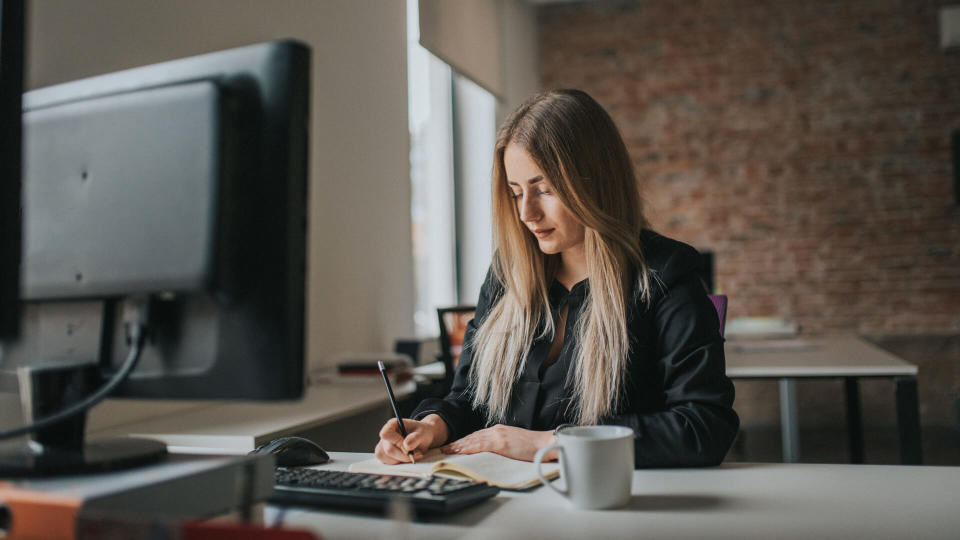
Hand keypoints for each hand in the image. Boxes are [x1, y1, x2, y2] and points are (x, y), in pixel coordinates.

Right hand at [374, 414, 448, 463]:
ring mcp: (383, 446)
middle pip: (388, 450)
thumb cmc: (421, 433)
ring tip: (413, 455)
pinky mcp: (385, 456)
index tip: (409, 446)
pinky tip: (407, 458)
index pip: (386, 434)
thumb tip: (406, 445)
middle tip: (417, 453)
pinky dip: (399, 463)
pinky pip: (388, 463)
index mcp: (392, 425)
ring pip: (387, 458)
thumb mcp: (423, 433)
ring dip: (402, 460)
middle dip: (404, 455)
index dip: (397, 442)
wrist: (422, 439)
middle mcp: (385, 435)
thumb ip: (416, 438)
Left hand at [441, 424, 557, 461]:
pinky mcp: (501, 443)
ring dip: (458, 446)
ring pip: (473, 440)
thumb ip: (502, 446)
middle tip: (443, 448)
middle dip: (457, 443)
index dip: (464, 441)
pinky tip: (460, 451)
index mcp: (499, 431)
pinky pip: (480, 445)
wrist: (545, 444)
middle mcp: (496, 430)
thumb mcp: (514, 444)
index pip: (477, 436)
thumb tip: (492, 453)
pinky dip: (468, 448)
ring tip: (446, 451)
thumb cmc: (533, 447)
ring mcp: (498, 435)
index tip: (453, 446)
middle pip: (472, 437)